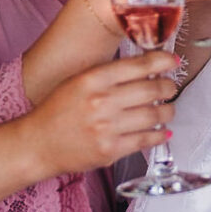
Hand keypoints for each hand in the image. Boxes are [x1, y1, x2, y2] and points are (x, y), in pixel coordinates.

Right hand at [21, 50, 178, 179]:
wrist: (37, 144)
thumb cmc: (56, 111)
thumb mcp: (78, 81)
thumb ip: (109, 74)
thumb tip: (146, 68)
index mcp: (93, 79)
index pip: (139, 65)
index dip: (163, 61)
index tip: (172, 61)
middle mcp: (101, 101)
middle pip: (152, 89)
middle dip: (168, 87)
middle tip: (170, 87)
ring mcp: (107, 127)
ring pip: (154, 115)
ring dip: (168, 111)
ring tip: (167, 109)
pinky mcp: (110, 150)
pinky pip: (146, 140)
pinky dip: (160, 135)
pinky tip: (163, 131)